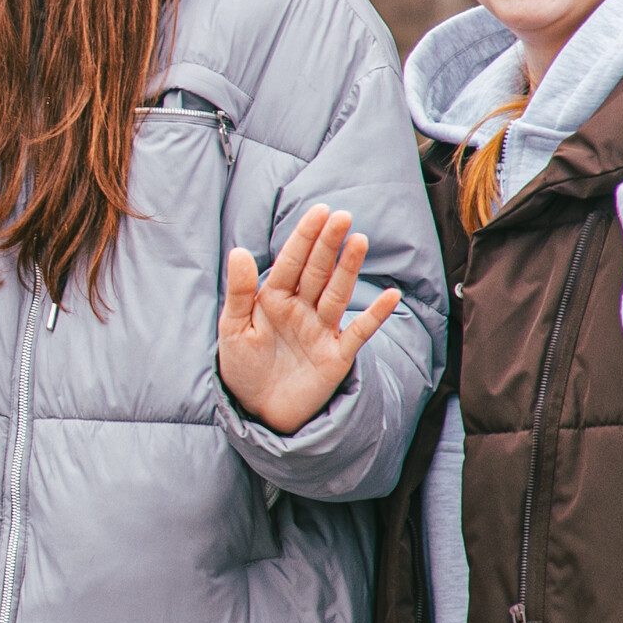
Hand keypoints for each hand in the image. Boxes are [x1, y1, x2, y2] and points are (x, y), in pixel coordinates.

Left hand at [215, 204, 400, 435]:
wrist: (259, 410)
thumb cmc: (244, 366)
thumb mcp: (233, 328)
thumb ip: (239, 292)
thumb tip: (239, 251)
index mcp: (273, 299)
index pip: (291, 263)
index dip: (304, 238)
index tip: (319, 212)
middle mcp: (300, 309)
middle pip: (317, 272)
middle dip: (327, 244)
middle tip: (341, 216)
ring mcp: (321, 330)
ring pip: (337, 293)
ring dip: (348, 269)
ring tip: (358, 240)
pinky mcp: (335, 355)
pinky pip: (358, 332)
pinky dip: (374, 315)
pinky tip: (390, 295)